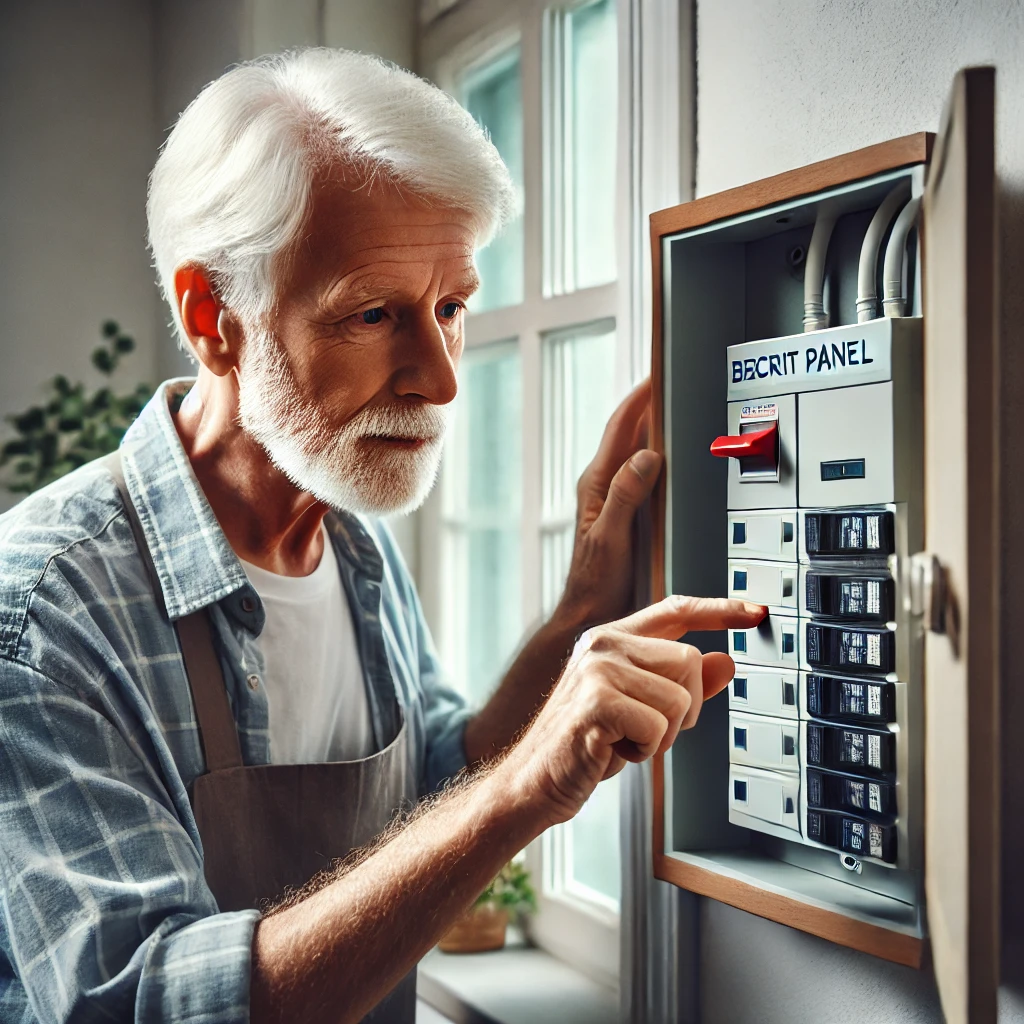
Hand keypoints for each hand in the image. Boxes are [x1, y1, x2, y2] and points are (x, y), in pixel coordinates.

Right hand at [499, 595, 767, 826]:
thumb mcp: (642, 712)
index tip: (756, 612)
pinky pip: (659, 727)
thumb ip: (681, 685)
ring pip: (679, 699)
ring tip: (625, 741)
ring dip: (662, 736)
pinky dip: (646, 751)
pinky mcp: (596, 701)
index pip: (674, 610)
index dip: (720, 610)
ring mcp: (597, 669)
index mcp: (612, 639)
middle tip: (646, 731)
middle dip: (684, 708)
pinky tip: (614, 751)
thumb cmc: (584, 746)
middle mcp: (603, 644)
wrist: (533, 782)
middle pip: (689, 662)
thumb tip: (726, 662)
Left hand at [553, 379, 659, 635]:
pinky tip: (676, 456)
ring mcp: (616, 497)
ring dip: (656, 429)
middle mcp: (605, 484)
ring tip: (679, 408)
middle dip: (651, 405)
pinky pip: (646, 473)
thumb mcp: (611, 536)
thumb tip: (646, 455)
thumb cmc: (596, 581)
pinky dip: (661, 456)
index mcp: (598, 483)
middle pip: (630, 432)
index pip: (621, 427)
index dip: (640, 398)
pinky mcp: (628, 511)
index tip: (658, 374)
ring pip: (638, 451)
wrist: (591, 612)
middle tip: (675, 381)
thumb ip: (625, 495)